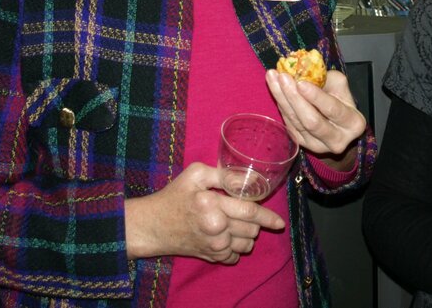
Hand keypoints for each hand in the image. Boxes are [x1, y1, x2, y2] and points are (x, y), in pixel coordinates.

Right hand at [125, 162, 284, 263]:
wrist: (152, 225)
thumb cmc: (174, 196)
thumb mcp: (196, 174)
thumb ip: (223, 174)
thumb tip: (249, 178)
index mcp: (213, 206)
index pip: (249, 211)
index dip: (268, 216)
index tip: (280, 221)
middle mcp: (216, 229)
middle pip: (251, 229)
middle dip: (255, 222)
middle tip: (243, 213)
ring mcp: (213, 246)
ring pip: (246, 245)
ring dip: (247, 235)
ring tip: (235, 225)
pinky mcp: (209, 257)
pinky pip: (234, 257)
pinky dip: (235, 249)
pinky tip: (227, 238)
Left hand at [265, 68, 366, 168]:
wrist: (335, 122)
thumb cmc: (340, 99)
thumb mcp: (340, 86)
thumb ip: (325, 78)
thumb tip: (302, 70)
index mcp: (353, 123)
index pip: (333, 109)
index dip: (316, 96)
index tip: (301, 82)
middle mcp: (338, 140)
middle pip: (312, 121)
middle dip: (295, 98)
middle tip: (283, 77)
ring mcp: (318, 145)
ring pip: (297, 123)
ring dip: (283, 99)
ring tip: (273, 78)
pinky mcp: (303, 145)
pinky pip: (289, 125)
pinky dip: (282, 106)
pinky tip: (276, 90)